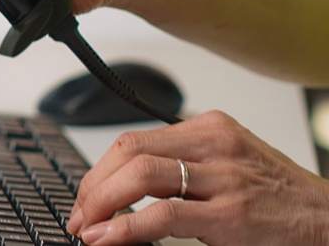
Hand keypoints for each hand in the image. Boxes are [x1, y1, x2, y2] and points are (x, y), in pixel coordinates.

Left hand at [68, 110, 328, 244]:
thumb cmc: (283, 199)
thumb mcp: (232, 166)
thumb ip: (185, 167)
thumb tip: (125, 189)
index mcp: (211, 128)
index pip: (133, 141)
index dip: (99, 171)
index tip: (85, 197)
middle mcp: (216, 145)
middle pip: (128, 152)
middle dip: (93, 187)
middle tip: (80, 216)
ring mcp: (225, 178)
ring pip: (140, 175)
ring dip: (101, 204)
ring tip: (88, 228)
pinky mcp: (232, 216)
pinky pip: (164, 215)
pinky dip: (125, 227)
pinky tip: (108, 239)